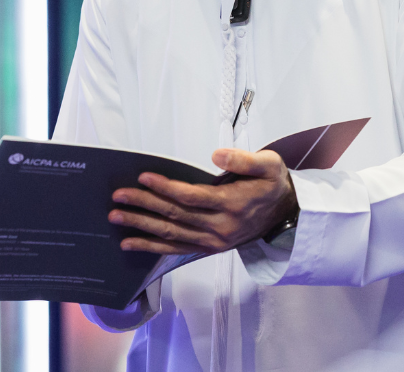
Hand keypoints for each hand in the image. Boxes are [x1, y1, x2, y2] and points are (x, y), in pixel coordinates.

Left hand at [108, 148, 297, 254]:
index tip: (144, 177)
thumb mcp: (269, 165)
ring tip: (116, 218)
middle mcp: (221, 227)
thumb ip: (244, 159)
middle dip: (144, 205)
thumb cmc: (272, 184)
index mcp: (233, 204)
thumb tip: (217, 154)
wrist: (286, 215)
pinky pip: (176, 249)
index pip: (193, 197)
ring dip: (141, 226)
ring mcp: (213, 241)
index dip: (166, 188)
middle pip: (176, 216)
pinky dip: (151, 247)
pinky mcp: (208, 248)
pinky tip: (130, 243)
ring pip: (172, 234)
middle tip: (118, 197)